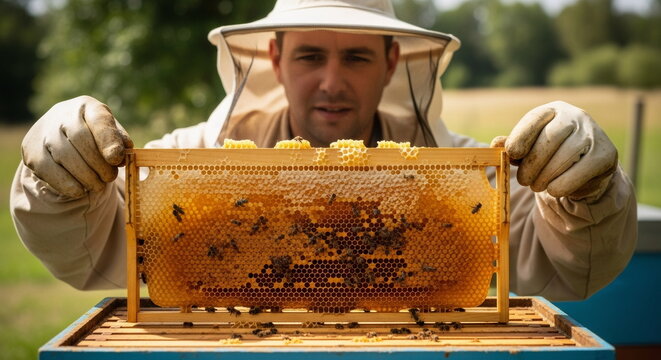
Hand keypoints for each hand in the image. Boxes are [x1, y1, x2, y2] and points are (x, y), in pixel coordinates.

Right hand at [21, 96, 133, 197]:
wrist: (60, 135)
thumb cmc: (94, 135)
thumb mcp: (110, 134)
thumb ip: (119, 141)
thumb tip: (122, 153)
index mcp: (87, 106)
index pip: (99, 120)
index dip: (108, 140)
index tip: (116, 159)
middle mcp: (61, 114)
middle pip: (80, 140)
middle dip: (98, 164)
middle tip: (110, 178)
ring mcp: (43, 131)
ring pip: (64, 156)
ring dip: (85, 176)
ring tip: (98, 186)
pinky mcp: (31, 150)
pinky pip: (48, 170)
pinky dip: (66, 184)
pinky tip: (80, 190)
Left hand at [492, 101, 617, 201]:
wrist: (585, 166)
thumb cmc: (549, 154)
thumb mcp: (529, 147)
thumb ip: (513, 145)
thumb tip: (496, 144)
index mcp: (553, 110)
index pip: (535, 119)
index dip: (521, 137)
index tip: (512, 154)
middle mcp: (576, 117)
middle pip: (549, 140)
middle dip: (532, 165)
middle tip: (523, 180)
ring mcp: (593, 134)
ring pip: (564, 157)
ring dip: (545, 177)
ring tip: (536, 186)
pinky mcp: (606, 154)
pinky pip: (580, 172)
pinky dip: (562, 185)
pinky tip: (554, 190)